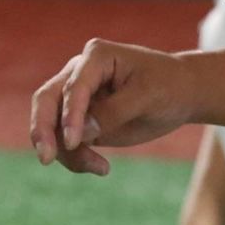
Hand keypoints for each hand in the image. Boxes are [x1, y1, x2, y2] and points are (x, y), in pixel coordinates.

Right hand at [30, 38, 191, 174]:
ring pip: (52, 126)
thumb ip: (114, 111)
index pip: (74, 86)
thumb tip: (82, 133)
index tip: (75, 142)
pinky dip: (76, 158)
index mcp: (97, 56)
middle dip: (42, 130)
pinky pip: (65, 142)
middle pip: (47, 100)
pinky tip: (103, 168)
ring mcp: (77, 97)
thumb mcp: (148, 96)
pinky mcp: (81, 120)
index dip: (70, 115)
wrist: (181, 94)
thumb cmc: (168, 85)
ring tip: (101, 167)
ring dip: (67, 152)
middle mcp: (80, 72)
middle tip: (46, 159)